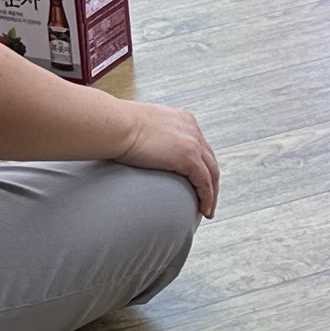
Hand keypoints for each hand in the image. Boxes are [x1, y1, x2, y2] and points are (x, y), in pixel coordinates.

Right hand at [118, 101, 220, 216]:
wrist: (117, 126)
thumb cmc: (118, 128)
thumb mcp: (141, 129)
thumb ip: (147, 138)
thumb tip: (137, 150)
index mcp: (182, 120)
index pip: (199, 145)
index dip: (201, 165)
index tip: (197, 180)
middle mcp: (192, 129)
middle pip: (209, 160)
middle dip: (211, 181)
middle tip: (207, 199)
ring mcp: (193, 143)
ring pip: (212, 173)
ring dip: (212, 194)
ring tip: (206, 210)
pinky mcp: (189, 158)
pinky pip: (205, 183)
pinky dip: (207, 198)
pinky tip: (204, 210)